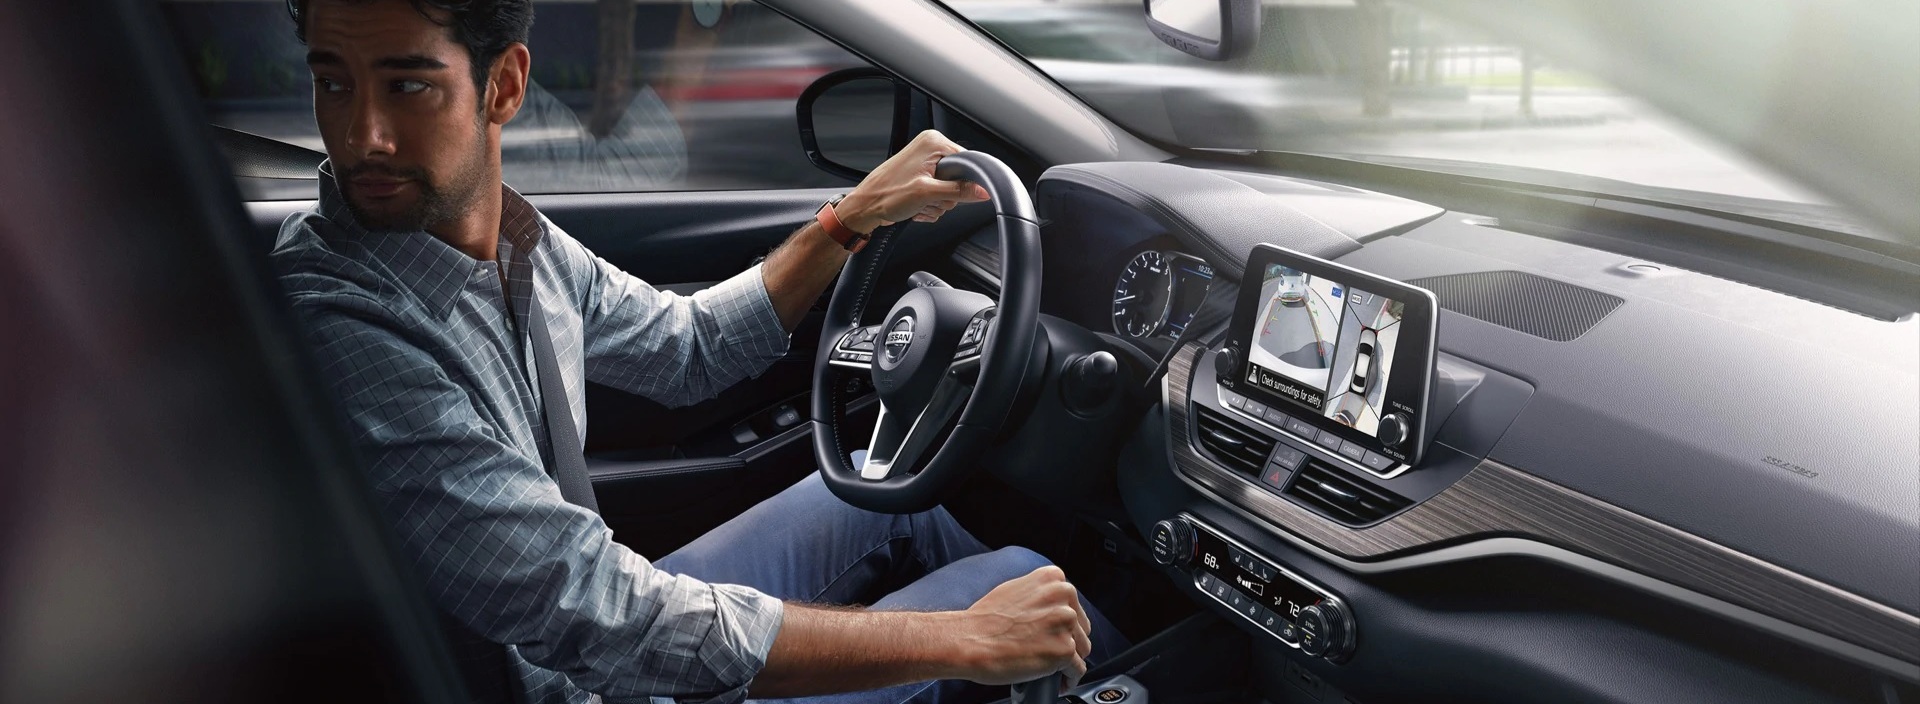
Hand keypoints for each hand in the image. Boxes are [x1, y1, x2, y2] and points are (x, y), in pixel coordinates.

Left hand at [833, 130, 991, 233]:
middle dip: (945, 196)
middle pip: (959, 178)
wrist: (865, 208)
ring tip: (919, 204)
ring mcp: (924, 164)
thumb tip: (983, 191)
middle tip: (928, 199)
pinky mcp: (920, 177)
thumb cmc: (886, 195)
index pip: (967, 161)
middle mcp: (929, 149)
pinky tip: (917, 207)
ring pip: (949, 190)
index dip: (963, 182)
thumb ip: (958, 191)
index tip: (951, 194)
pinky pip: (938, 194)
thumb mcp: (927, 193)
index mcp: (933, 142)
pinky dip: (930, 205)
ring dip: (936, 204)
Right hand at [952, 565, 1094, 687]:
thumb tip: (1054, 608)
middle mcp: (1064, 596)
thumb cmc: (984, 620)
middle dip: (1068, 642)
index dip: (1064, 626)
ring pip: (1083, 649)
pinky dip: (1068, 678)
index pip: (1073, 607)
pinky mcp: (1064, 649)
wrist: (969, 640)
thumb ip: (1040, 595)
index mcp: (1054, 579)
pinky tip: (1058, 681)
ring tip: (1050, 667)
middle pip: (1081, 628)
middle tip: (1047, 652)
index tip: (1054, 636)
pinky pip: (1078, 670)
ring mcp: (1065, 622)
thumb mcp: (1016, 590)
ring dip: (1068, 661)